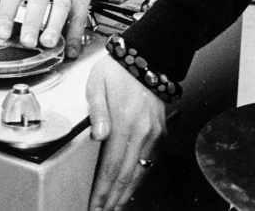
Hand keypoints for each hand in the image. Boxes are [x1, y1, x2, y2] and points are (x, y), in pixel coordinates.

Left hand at [87, 55, 165, 210]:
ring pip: (140, 172)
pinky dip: (139, 178)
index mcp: (124, 121)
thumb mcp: (97, 84)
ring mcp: (153, 134)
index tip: (94, 203)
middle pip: (125, 174)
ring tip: (114, 206)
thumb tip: (98, 136)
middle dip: (112, 197)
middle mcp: (142, 131)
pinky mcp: (160, 132)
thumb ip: (96, 112)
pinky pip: (149, 161)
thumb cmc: (117, 70)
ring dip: (126, 193)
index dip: (102, 188)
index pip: (111, 165)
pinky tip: (130, 187)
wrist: (146, 57)